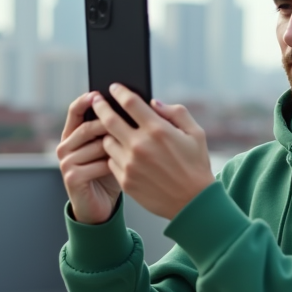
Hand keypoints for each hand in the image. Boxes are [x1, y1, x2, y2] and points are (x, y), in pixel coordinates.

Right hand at [55, 92, 121, 224]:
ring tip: (133, 149)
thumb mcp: (110, 149)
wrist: (100, 207)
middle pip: (88, 127)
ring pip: (96, 146)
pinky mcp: (72, 178)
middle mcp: (64, 147)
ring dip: (116, 148)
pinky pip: (98, 165)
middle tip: (131, 124)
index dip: (86, 100)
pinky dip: (115, 166)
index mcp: (71, 136)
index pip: (74, 111)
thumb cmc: (107, 175)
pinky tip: (127, 168)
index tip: (100, 93)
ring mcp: (66, 163)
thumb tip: (130, 107)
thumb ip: (113, 130)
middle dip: (110, 125)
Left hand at [92, 84, 213, 219]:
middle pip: (109, 119)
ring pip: (107, 141)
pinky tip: (122, 153)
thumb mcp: (196, 133)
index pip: (130, 102)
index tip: (114, 88)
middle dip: (100, 106)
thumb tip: (153, 103)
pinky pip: (111, 161)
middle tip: (96, 100)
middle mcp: (140, 146)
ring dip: (109, 134)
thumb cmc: (196, 166)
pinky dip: (115, 155)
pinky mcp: (125, 181)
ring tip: (114, 132)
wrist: (193, 203)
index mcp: (158, 130)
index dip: (119, 92)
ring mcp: (130, 165)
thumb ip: (176, 113)